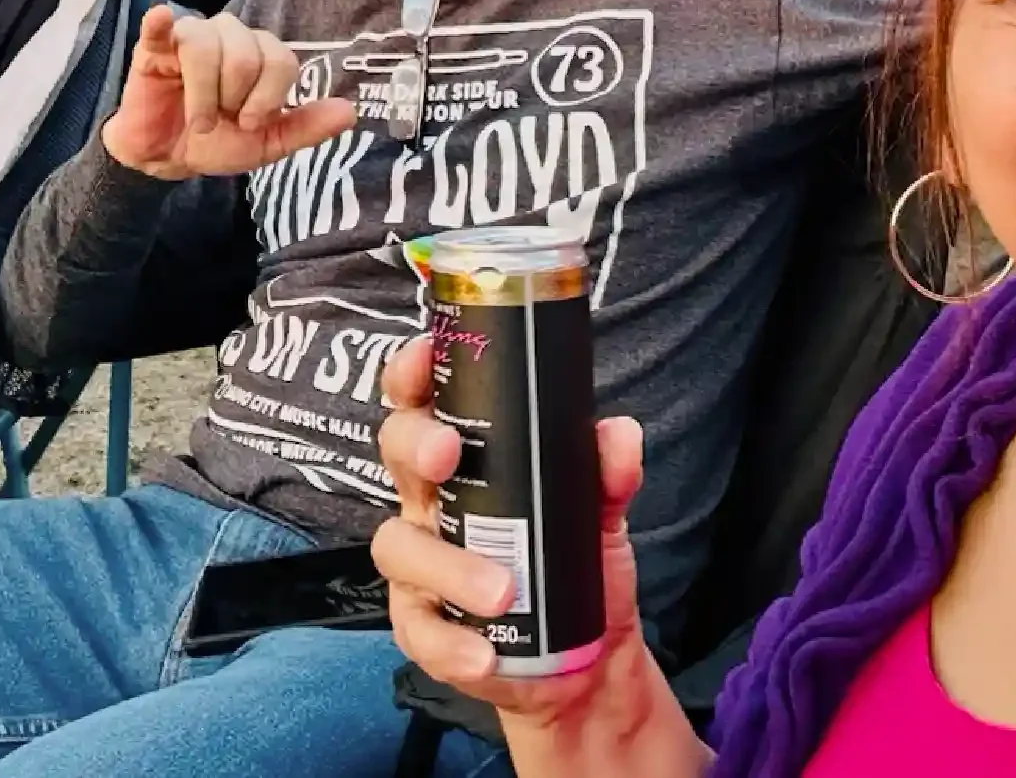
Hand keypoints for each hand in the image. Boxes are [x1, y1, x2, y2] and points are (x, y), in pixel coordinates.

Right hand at [100, 5, 354, 180]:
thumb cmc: (217, 142)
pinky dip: (160, 21)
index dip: (267, 98)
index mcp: (261, 53)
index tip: (248, 123)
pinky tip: (161, 19)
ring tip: (198, 119)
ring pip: (206, 46)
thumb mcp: (267, 142)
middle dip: (234, 99)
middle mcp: (230, 36)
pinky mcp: (154, 47)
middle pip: (246, 55)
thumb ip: (306, 126)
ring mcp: (191, 36)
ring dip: (204, 95)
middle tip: (220, 120)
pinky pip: (160, 26)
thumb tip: (350, 113)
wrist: (166, 160)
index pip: (280, 60)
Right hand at [374, 341, 697, 766]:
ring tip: (502, 591)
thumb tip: (619, 434)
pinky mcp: (424, 628)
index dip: (412, 373)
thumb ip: (608, 476)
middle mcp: (432, 504)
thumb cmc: (577, 568)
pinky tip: (485, 653)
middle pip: (395, 454)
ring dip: (447, 566)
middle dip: (414, 445)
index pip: (424, 403)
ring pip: (400, 547)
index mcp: (465, 462)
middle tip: (448, 453)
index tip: (426, 355)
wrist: (586, 662)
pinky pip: (418, 631)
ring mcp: (420, 567)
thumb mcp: (600, 516)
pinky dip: (451, 643)